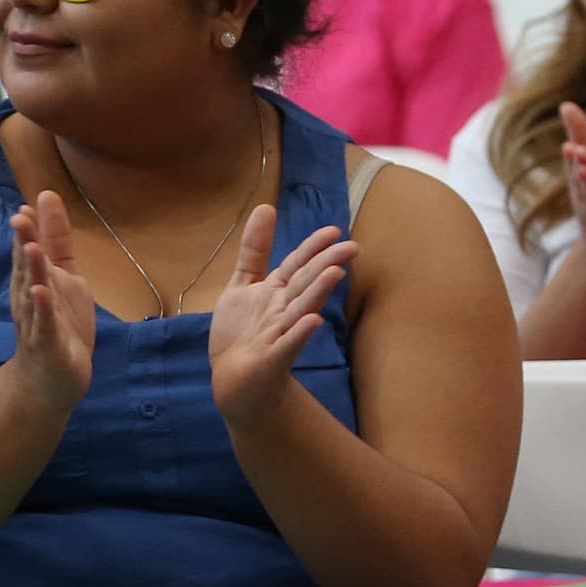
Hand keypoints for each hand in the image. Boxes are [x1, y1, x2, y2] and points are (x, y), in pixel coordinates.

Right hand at [2, 191, 95, 413]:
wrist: (51, 378)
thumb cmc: (57, 323)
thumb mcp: (62, 275)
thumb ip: (56, 239)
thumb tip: (46, 197)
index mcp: (33, 280)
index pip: (28, 251)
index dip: (28, 230)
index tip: (26, 207)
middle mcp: (29, 298)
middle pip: (26, 268)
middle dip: (23, 243)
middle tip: (20, 217)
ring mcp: (37, 321)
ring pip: (34, 293)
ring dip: (32, 272)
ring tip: (33, 248)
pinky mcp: (48, 344)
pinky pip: (45, 325)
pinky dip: (44, 309)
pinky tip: (42, 293)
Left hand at [206, 205, 354, 425]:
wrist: (233, 379)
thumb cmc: (242, 332)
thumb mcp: (242, 285)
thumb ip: (255, 250)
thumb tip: (266, 207)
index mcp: (277, 291)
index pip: (297, 265)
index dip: (312, 248)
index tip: (334, 230)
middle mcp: (283, 310)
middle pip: (305, 284)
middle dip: (325, 265)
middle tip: (352, 248)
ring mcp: (279, 334)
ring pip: (301, 310)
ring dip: (317, 293)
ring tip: (335, 274)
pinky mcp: (271, 359)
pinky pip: (287, 345)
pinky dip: (299, 334)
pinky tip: (313, 322)